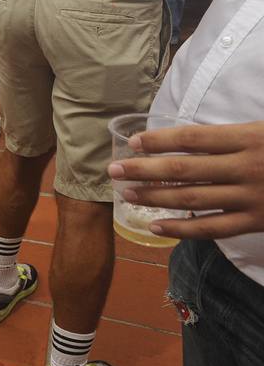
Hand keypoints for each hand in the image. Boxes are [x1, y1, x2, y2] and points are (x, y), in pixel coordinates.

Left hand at [108, 121, 263, 239]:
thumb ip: (232, 136)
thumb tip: (189, 139)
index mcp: (248, 139)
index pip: (192, 138)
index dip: (158, 140)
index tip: (133, 143)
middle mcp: (245, 168)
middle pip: (183, 169)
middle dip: (143, 170)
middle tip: (115, 170)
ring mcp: (251, 198)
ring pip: (191, 199)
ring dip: (155, 198)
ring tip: (128, 194)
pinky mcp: (256, 222)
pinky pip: (212, 229)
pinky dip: (181, 230)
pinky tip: (155, 226)